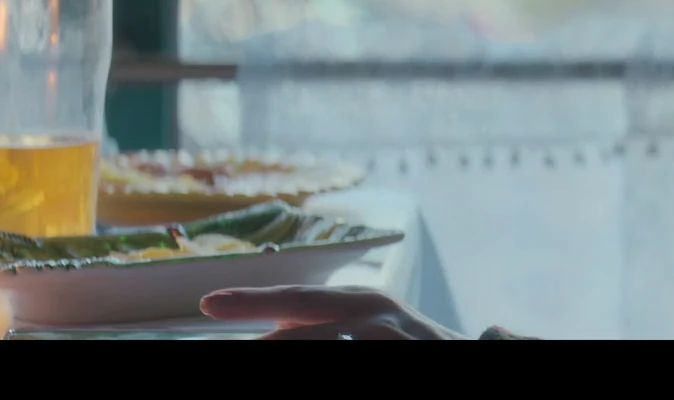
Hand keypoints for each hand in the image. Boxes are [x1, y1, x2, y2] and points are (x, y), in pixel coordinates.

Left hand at [199, 285, 467, 339]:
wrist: (466, 353)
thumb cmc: (405, 342)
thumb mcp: (366, 324)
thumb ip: (322, 322)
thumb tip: (271, 321)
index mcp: (359, 300)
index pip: (296, 298)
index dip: (251, 300)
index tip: (208, 303)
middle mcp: (375, 315)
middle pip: (304, 326)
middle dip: (260, 334)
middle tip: (220, 333)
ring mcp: (393, 338)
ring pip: (322, 342)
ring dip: (282, 346)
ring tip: (256, 349)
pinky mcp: (409, 354)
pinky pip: (353, 359)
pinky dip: (333, 375)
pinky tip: (301, 347)